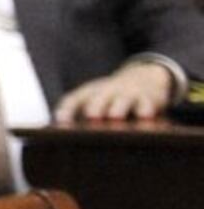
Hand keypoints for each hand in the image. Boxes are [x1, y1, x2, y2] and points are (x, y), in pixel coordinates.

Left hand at [56, 61, 183, 124]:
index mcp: (89, 94)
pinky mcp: (149, 99)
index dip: (67, 109)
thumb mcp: (93, 100)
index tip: (61, 119)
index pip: (73, 100)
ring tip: (115, 116)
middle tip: (91, 116)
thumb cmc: (110, 96)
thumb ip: (75, 114)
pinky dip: (146, 109)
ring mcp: (128, 94)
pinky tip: (146, 116)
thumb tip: (59, 132)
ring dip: (118, 107)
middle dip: (95, 106)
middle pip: (99, 98)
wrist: (144, 76)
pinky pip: (147, 104)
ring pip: (123, 100)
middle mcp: (107, 92)